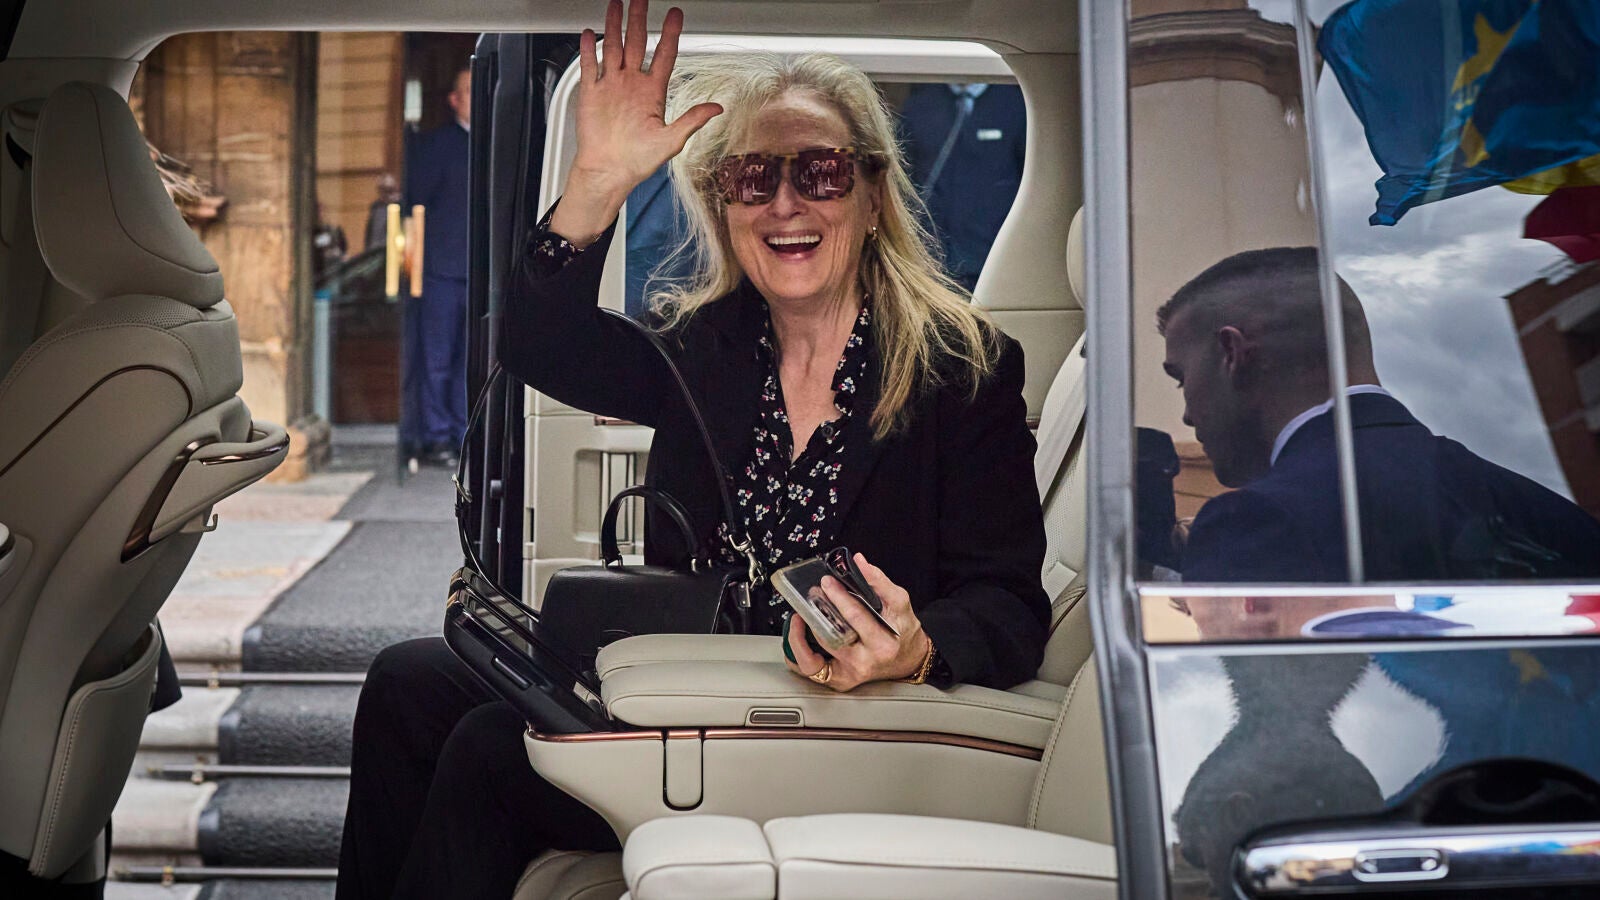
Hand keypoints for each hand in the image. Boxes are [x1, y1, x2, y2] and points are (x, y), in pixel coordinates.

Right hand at [550, 0, 722, 244]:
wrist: (608, 172)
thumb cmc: (637, 161)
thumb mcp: (672, 141)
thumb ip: (692, 121)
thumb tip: (716, 109)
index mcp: (652, 92)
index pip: (664, 55)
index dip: (670, 34)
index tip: (675, 15)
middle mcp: (632, 85)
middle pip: (637, 43)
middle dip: (639, 19)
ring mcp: (611, 86)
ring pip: (613, 47)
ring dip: (615, 25)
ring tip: (617, 4)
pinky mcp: (592, 94)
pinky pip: (590, 66)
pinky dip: (588, 49)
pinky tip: (589, 33)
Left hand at [783, 553, 932, 691]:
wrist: (909, 658)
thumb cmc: (903, 630)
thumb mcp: (899, 602)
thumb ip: (878, 581)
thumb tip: (858, 561)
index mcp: (882, 643)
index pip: (856, 617)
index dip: (839, 597)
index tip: (827, 582)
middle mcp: (864, 662)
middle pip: (831, 638)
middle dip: (817, 613)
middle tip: (813, 594)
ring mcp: (850, 675)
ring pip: (813, 661)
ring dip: (800, 635)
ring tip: (799, 616)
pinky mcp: (840, 680)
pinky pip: (810, 669)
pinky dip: (798, 652)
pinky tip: (798, 635)